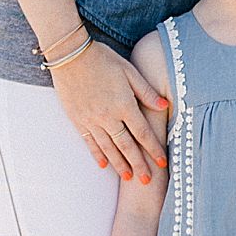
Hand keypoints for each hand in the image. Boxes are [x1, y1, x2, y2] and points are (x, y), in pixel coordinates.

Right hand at [51, 40, 168, 179]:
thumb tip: (165, 105)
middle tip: (147, 181)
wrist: (70, 55)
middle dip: (138, 164)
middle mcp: (108, 116)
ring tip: (128, 177)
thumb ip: (146, 91)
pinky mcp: (78, 120)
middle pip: (127, 146)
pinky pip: (90, 142)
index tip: (162, 163)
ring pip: (108, 147)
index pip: (143, 132)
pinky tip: (103, 165)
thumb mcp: (129, 71)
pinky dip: (97, 154)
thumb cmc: (103, 59)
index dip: (154, 149)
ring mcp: (91, 120)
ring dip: (119, 164)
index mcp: (124, 104)